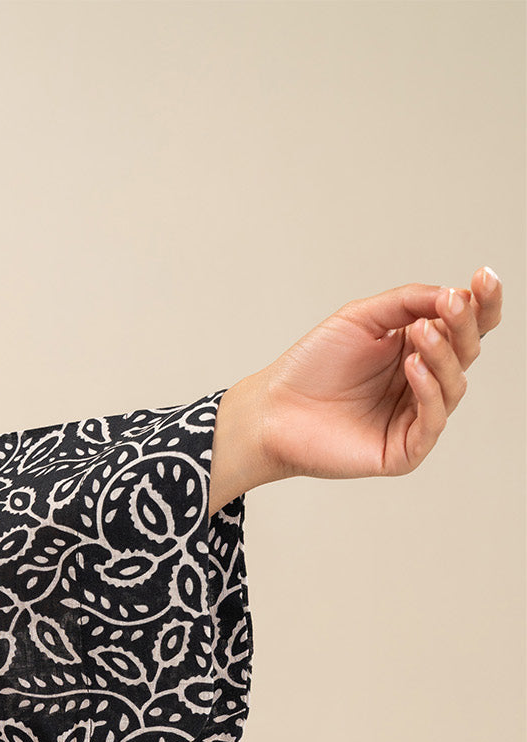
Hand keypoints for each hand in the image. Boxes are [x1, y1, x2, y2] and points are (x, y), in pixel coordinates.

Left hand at [209, 266, 502, 509]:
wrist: (272, 410)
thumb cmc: (311, 366)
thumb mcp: (362, 318)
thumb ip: (408, 302)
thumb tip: (454, 294)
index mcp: (416, 350)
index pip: (462, 327)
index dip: (480, 304)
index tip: (484, 276)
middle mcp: (421, 384)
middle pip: (467, 353)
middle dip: (466, 326)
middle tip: (454, 304)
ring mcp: (414, 418)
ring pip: (454, 385)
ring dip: (442, 355)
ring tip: (419, 334)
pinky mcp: (404, 450)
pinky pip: (432, 421)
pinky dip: (429, 391)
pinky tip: (413, 367)